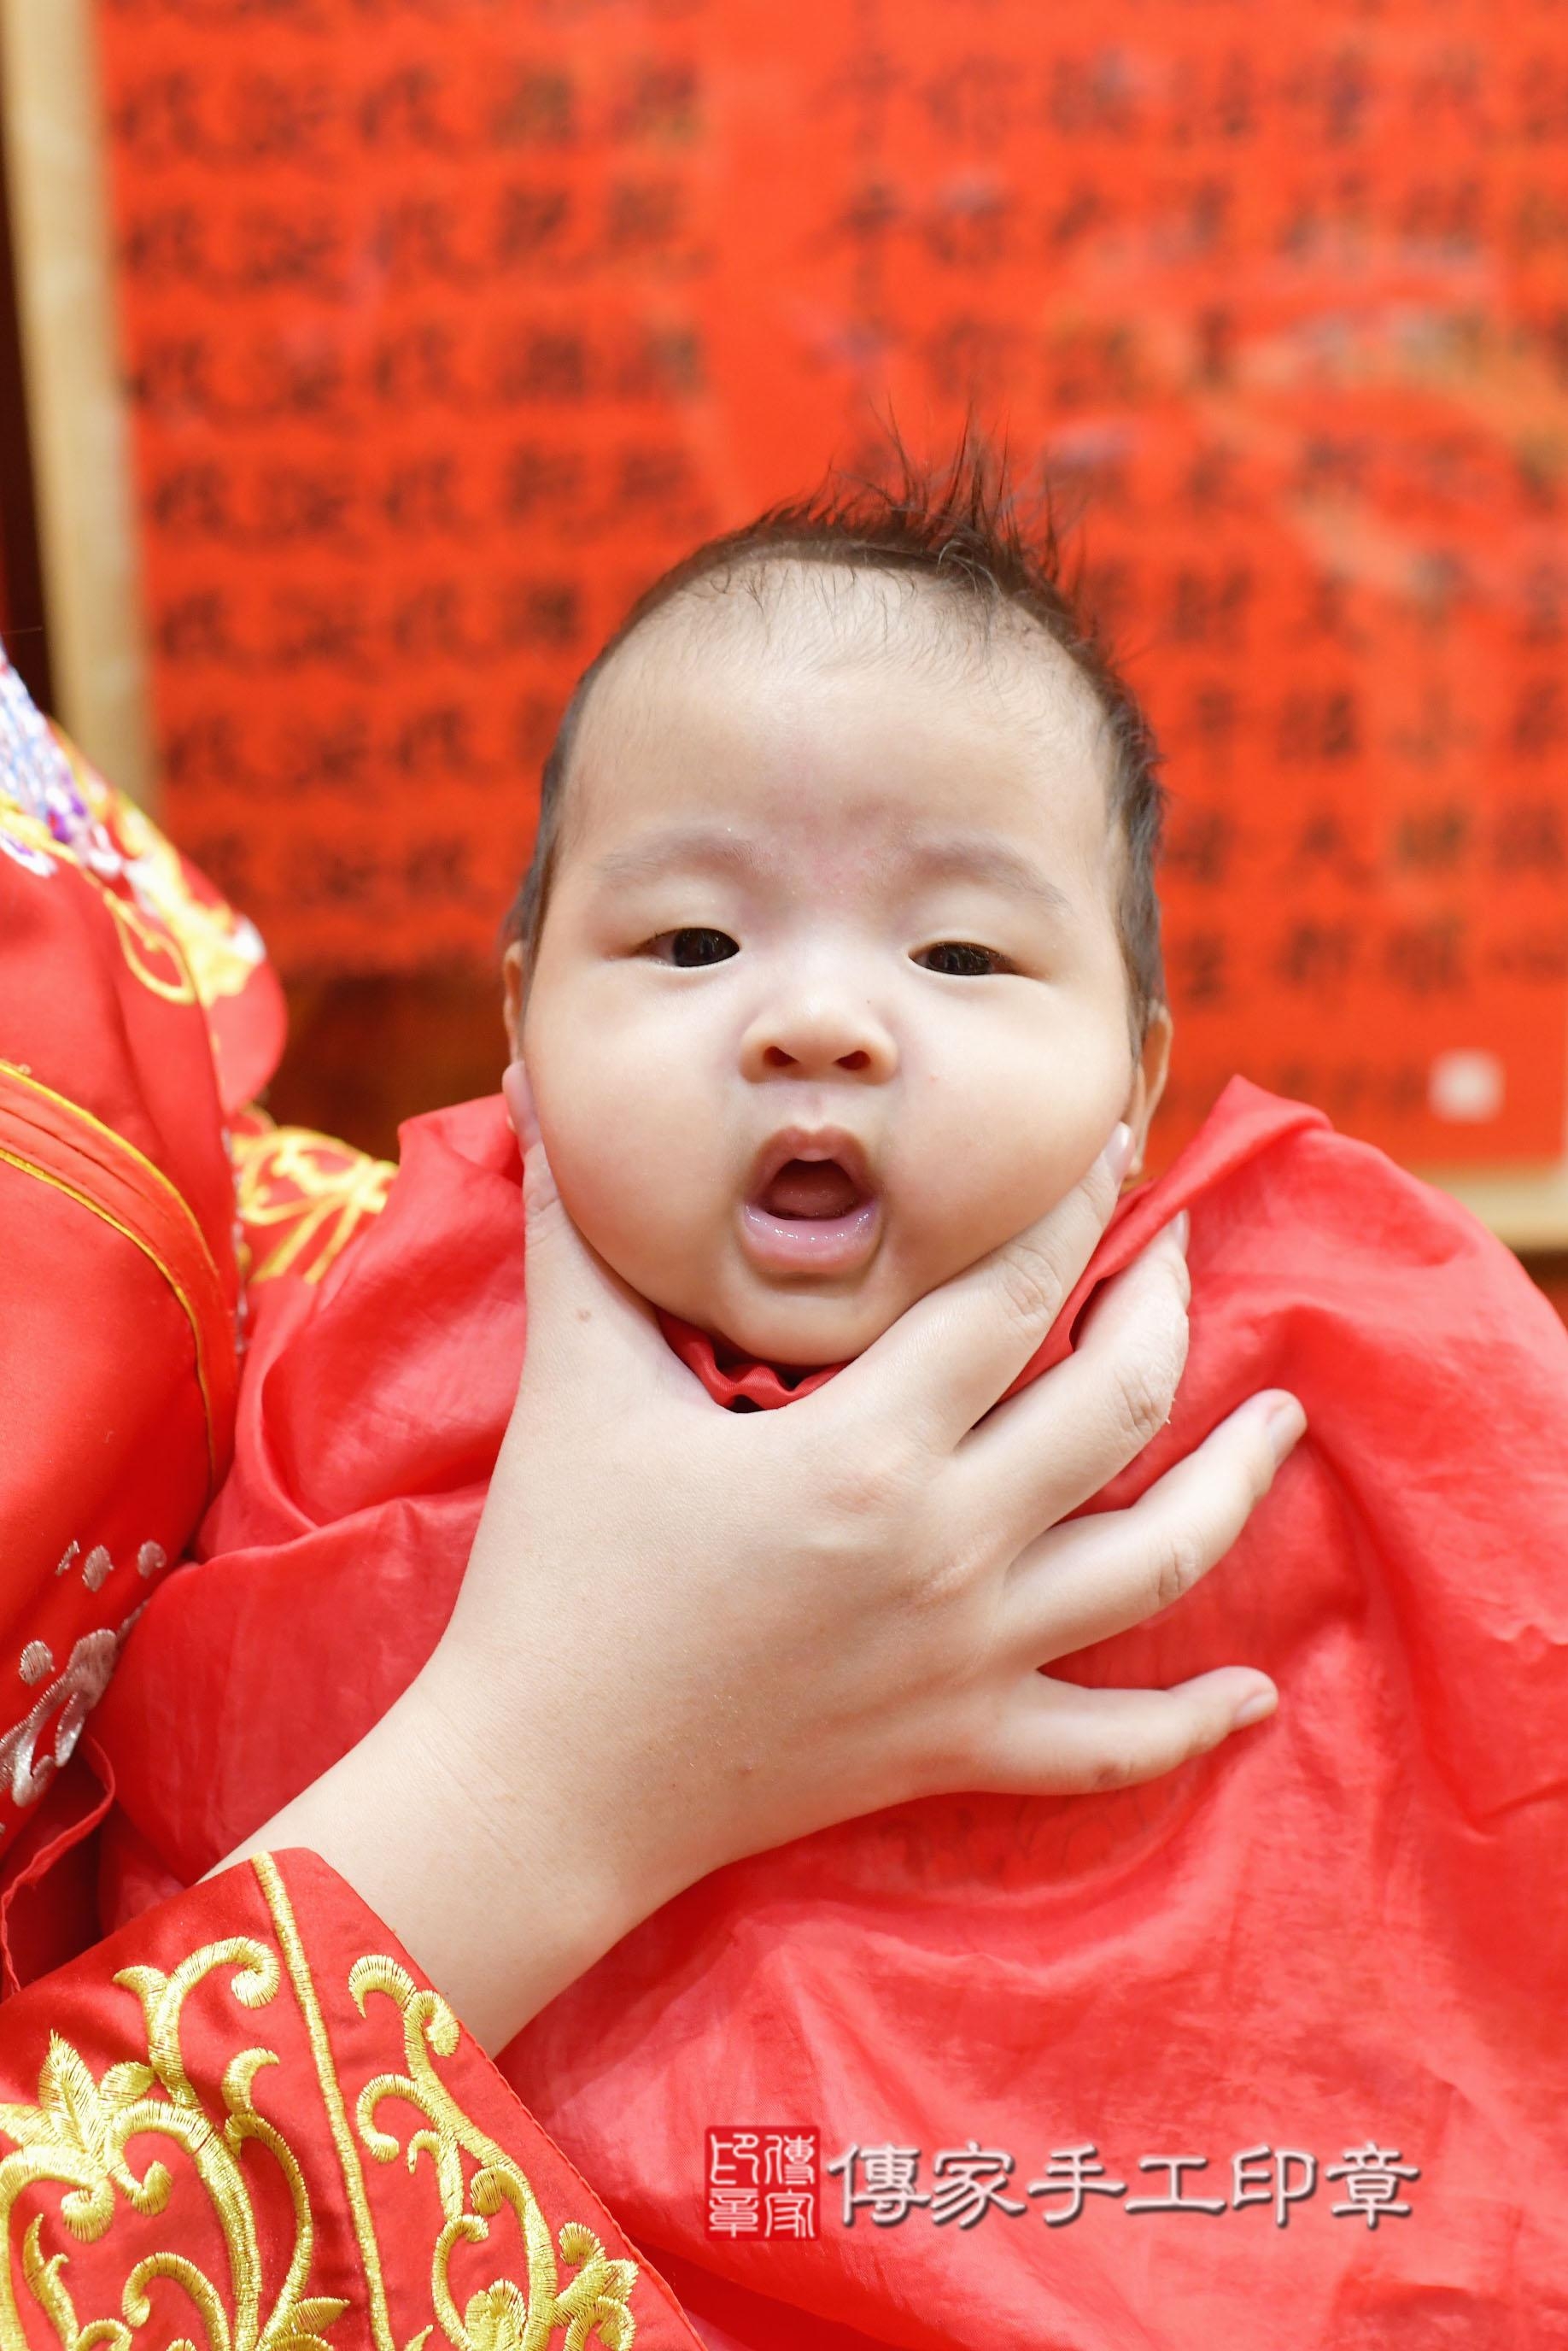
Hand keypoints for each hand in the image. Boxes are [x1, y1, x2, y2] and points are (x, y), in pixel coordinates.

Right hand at [232, 1070, 1300, 2051]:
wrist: (541, 1783)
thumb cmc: (554, 1576)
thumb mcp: (576, 1387)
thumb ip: (577, 1232)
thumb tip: (539, 1090)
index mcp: (866, 1447)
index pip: (1015, 1293)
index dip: (1075, 1205)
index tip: (1111, 1144)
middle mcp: (947, 1546)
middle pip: (1119, 1405)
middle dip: (1168, 1308)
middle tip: (1182, 1249)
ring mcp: (968, 1656)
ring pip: (1157, 1560)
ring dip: (1235, 1484)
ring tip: (1285, 1420)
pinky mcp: (956, 1745)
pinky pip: (1107, 1745)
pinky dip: (1189, 1723)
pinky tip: (1253, 1695)